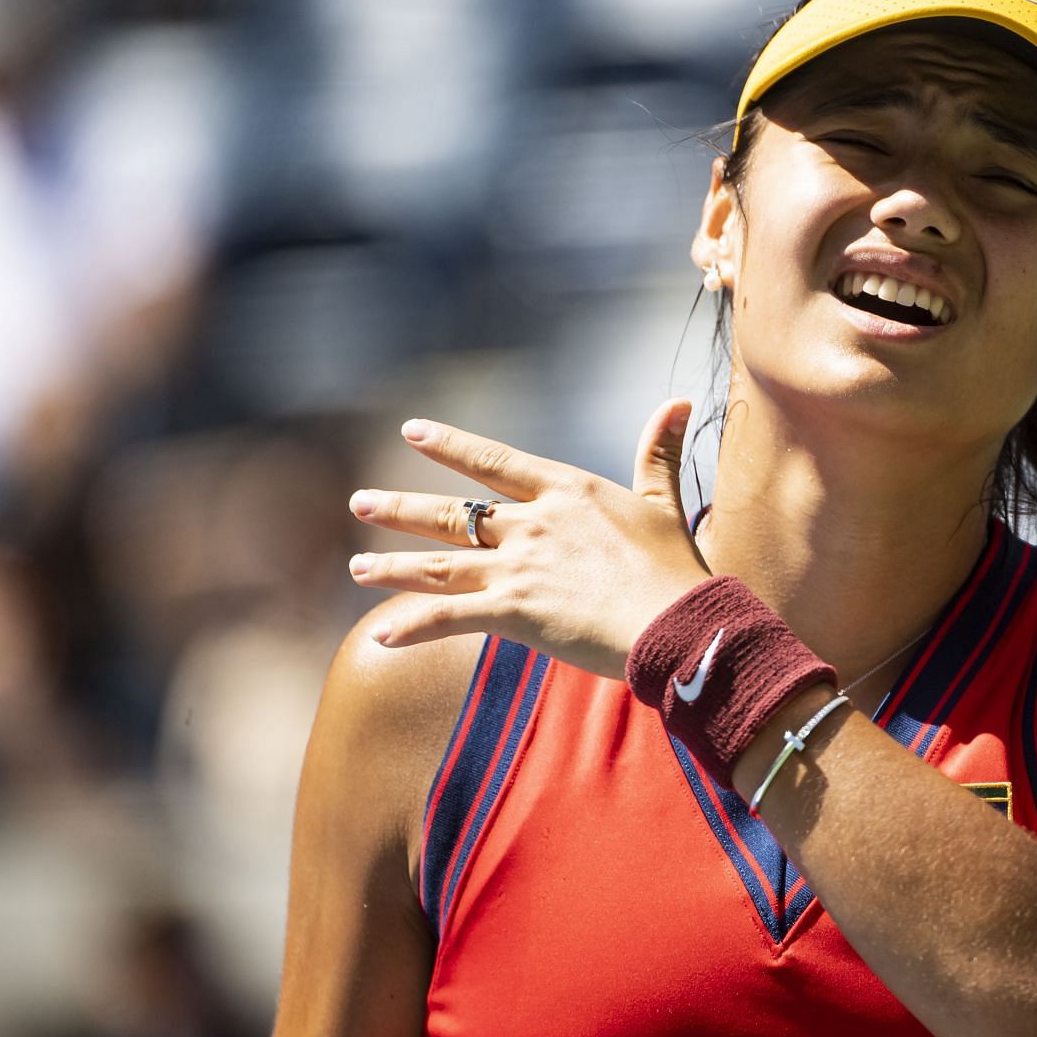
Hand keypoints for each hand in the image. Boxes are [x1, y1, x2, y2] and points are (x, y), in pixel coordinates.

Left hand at [346, 399, 712, 679]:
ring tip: (356, 566)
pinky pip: (449, 618)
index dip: (450, 445)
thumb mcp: (665, 502)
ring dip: (393, 565)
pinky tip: (381, 634)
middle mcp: (532, 523)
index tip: (412, 430)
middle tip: (360, 502)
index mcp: (566, 491)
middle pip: (452, 513)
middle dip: (401, 508)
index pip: (493, 461)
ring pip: (439, 563)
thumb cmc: (676, 567)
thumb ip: (658, 453)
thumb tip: (680, 402)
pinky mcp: (513, 612)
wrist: (676, 621)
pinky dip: (413, 626)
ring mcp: (518, 567)